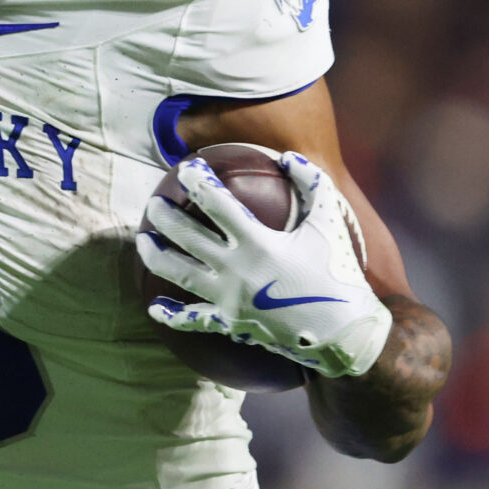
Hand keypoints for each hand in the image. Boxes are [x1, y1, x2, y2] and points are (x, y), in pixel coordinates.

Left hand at [135, 151, 393, 378]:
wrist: (344, 332)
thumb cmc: (339, 273)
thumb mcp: (330, 222)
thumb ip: (312, 183)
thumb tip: (289, 156)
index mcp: (257, 242)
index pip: (215, 202)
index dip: (197, 181)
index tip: (187, 169)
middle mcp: (235, 269)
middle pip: (186, 236)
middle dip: (164, 217)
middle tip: (153, 204)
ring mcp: (228, 298)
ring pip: (179, 274)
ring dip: (155, 256)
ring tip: (143, 241)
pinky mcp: (230, 323)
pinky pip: (193, 320)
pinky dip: (171, 315)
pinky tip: (154, 308)